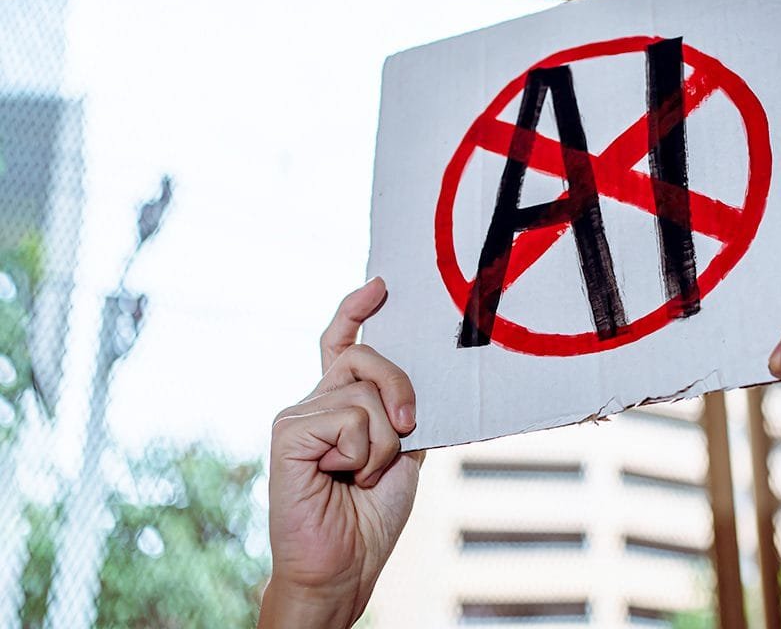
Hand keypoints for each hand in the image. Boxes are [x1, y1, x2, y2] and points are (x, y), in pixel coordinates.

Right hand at [260, 278, 423, 628]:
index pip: (340, 343)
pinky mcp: (288, 433)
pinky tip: (342, 478)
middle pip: (366, 357)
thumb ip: (403, 410)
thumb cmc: (371, 515)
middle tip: (409, 429)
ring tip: (363, 477)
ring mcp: (297, 415)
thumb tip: (423, 376)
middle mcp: (314, 402)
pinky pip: (349, 419)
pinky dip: (363, 454)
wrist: (345, 565)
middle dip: (401, 389)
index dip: (356, 310)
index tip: (382, 285)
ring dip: (385, 443)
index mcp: (338, 405)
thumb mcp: (403, 452)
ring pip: (366, 394)